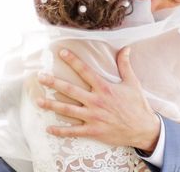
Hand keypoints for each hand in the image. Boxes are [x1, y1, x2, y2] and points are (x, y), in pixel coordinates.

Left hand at [36, 47, 160, 152]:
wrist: (142, 129)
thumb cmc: (137, 105)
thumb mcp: (132, 83)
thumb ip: (125, 65)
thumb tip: (126, 48)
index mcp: (104, 88)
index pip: (85, 71)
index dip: (73, 61)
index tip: (61, 53)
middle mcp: (96, 101)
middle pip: (70, 90)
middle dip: (54, 83)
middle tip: (40, 77)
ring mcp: (93, 117)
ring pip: (67, 110)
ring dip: (51, 105)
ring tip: (37, 101)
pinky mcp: (93, 131)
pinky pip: (73, 131)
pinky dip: (60, 131)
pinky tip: (49, 128)